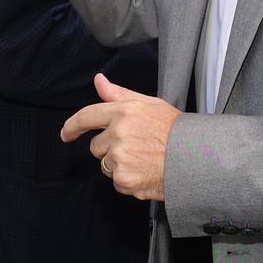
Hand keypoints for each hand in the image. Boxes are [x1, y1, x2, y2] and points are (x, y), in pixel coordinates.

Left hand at [62, 73, 179, 200]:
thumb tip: (99, 81)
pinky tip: (145, 172)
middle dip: (109, 148)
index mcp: (123, 112)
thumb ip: (119, 94)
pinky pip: (116, 181)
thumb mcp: (149, 104)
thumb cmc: (175, 130)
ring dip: (119, 165)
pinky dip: (128, 180)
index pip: (86, 116)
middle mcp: (118, 134)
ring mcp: (120, 157)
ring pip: (105, 165)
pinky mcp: (124, 178)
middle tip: (136, 147)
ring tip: (144, 160)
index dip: (72, 126)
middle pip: (95, 146)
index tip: (67, 133)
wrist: (195, 158)